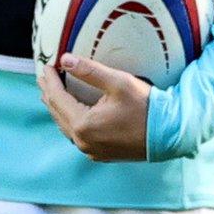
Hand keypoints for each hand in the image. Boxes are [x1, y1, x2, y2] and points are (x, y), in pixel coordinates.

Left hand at [36, 55, 152, 161]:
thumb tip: (65, 60)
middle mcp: (83, 141)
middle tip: (45, 76)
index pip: (58, 98)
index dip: (51, 80)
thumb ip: (89, 71)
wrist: (169, 134)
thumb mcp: (118, 82)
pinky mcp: (101, 153)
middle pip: (58, 113)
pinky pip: (77, 135)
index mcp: (83, 124)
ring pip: (66, 126)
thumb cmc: (146, 107)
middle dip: (50, 93)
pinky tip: (72, 113)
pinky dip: (70, 120)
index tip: (47, 65)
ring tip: (52, 93)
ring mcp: (91, 150)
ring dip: (58, 108)